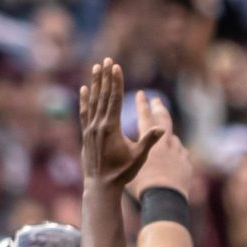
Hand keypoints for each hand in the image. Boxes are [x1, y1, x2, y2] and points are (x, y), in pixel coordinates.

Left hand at [78, 57, 160, 194]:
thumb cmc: (122, 173)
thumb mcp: (138, 157)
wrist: (100, 186)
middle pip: (103, 95)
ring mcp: (90, 129)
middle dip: (105, 77)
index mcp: (111, 128)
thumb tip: (162, 128)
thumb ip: (149, 141)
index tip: (116, 66)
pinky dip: (84, 100)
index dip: (116, 81)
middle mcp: (98, 125)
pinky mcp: (85, 135)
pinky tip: (84, 89)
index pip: (114, 99)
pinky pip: (84, 113)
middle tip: (107, 60)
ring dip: (95, 84)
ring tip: (96, 68)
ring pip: (93, 101)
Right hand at [127, 91, 195, 198]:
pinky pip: (182, 155)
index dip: (142, 104)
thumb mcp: (131, 167)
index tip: (141, 93)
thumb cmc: (143, 185)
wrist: (164, 198)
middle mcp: (166, 143)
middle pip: (164, 120)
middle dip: (159, 109)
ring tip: (166, 142)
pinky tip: (176, 160)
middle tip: (157, 101)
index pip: (145, 117)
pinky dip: (178, 155)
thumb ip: (131, 152)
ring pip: (174, 140)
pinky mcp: (186, 163)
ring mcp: (178, 152)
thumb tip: (122, 144)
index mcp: (150, 142)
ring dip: (169, 139)